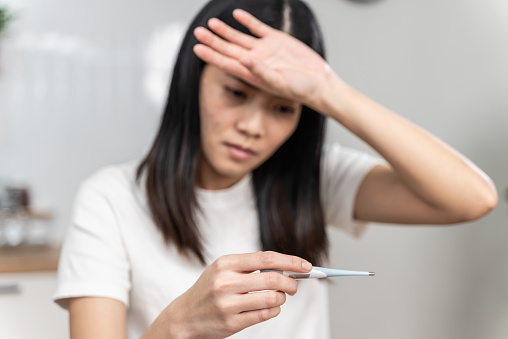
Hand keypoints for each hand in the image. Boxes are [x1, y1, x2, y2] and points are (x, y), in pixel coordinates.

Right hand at [156, 251, 311, 338]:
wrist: (184, 317)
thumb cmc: (209, 289)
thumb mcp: (223, 270)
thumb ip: (250, 266)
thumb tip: (286, 267)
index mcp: (225, 264)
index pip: (266, 258)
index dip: (290, 261)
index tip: (306, 265)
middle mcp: (226, 282)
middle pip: (273, 279)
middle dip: (291, 282)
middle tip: (294, 285)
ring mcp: (229, 304)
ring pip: (273, 298)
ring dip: (282, 298)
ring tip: (277, 297)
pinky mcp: (232, 323)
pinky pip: (266, 315)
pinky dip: (274, 310)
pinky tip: (269, 307)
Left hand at [193, 9, 334, 111]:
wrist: (318, 82)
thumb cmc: (300, 89)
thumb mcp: (280, 82)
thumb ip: (261, 72)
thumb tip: (244, 60)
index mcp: (252, 73)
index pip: (226, 63)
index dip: (211, 56)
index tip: (197, 48)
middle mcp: (255, 61)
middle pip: (228, 49)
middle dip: (212, 41)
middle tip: (198, 32)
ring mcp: (265, 50)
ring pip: (240, 38)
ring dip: (225, 31)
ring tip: (211, 23)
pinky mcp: (276, 40)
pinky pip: (258, 28)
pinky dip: (247, 21)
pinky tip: (237, 15)